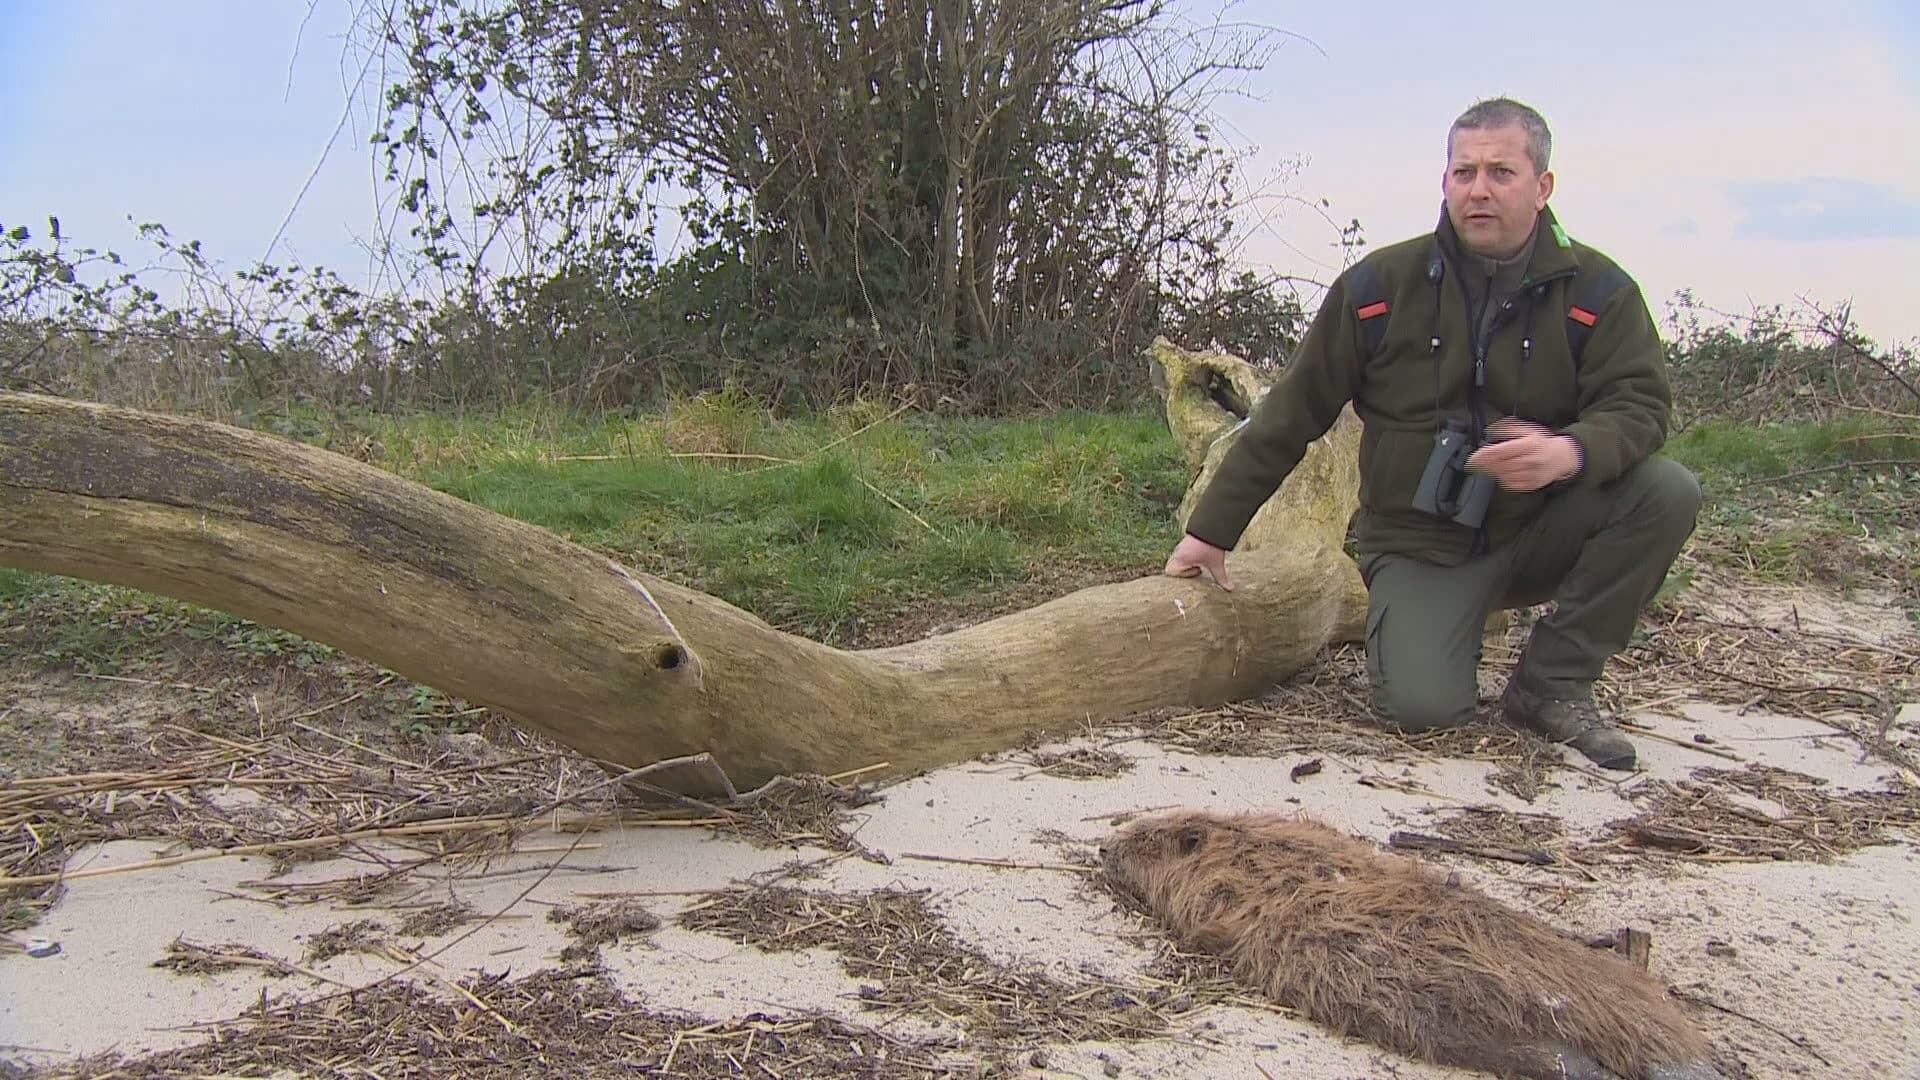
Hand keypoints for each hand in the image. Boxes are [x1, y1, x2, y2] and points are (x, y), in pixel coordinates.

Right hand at [1164, 533, 1232, 590]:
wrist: (1214, 526)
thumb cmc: (1212, 545)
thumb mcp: (1216, 563)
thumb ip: (1221, 578)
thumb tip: (1229, 589)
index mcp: (1181, 558)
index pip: (1170, 572)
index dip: (1182, 575)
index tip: (1196, 571)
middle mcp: (1178, 553)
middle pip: (1170, 567)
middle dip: (1182, 571)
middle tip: (1197, 569)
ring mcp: (1180, 547)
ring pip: (1176, 560)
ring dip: (1185, 564)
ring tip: (1199, 562)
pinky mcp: (1184, 543)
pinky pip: (1180, 554)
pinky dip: (1187, 558)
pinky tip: (1200, 556)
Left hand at [1466, 418, 1580, 491]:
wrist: (1563, 458)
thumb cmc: (1542, 443)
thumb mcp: (1527, 430)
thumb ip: (1509, 429)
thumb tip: (1491, 430)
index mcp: (1528, 445)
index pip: (1500, 452)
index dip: (1483, 456)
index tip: (1472, 458)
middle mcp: (1529, 461)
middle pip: (1499, 465)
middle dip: (1484, 465)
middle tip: (1474, 465)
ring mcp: (1531, 474)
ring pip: (1503, 476)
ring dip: (1492, 473)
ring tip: (1487, 468)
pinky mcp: (1531, 485)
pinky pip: (1511, 485)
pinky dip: (1502, 480)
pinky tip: (1501, 474)